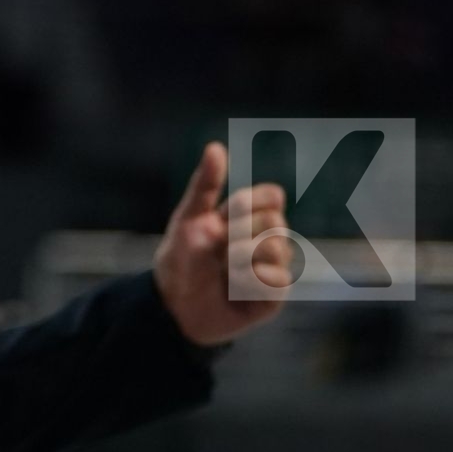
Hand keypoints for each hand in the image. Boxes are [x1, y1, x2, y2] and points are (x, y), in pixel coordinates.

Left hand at [153, 141, 293, 346]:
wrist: (174, 305)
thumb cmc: (180, 257)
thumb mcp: (188, 217)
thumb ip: (204, 184)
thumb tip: (215, 146)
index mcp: (246, 217)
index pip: (272, 196)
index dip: (256, 200)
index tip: (231, 211)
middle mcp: (265, 239)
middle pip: (274, 220)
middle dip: (239, 232)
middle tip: (219, 247)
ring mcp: (272, 268)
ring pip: (278, 249)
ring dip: (242, 257)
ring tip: (223, 269)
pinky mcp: (274, 296)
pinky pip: (276, 280)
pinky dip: (250, 281)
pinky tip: (234, 287)